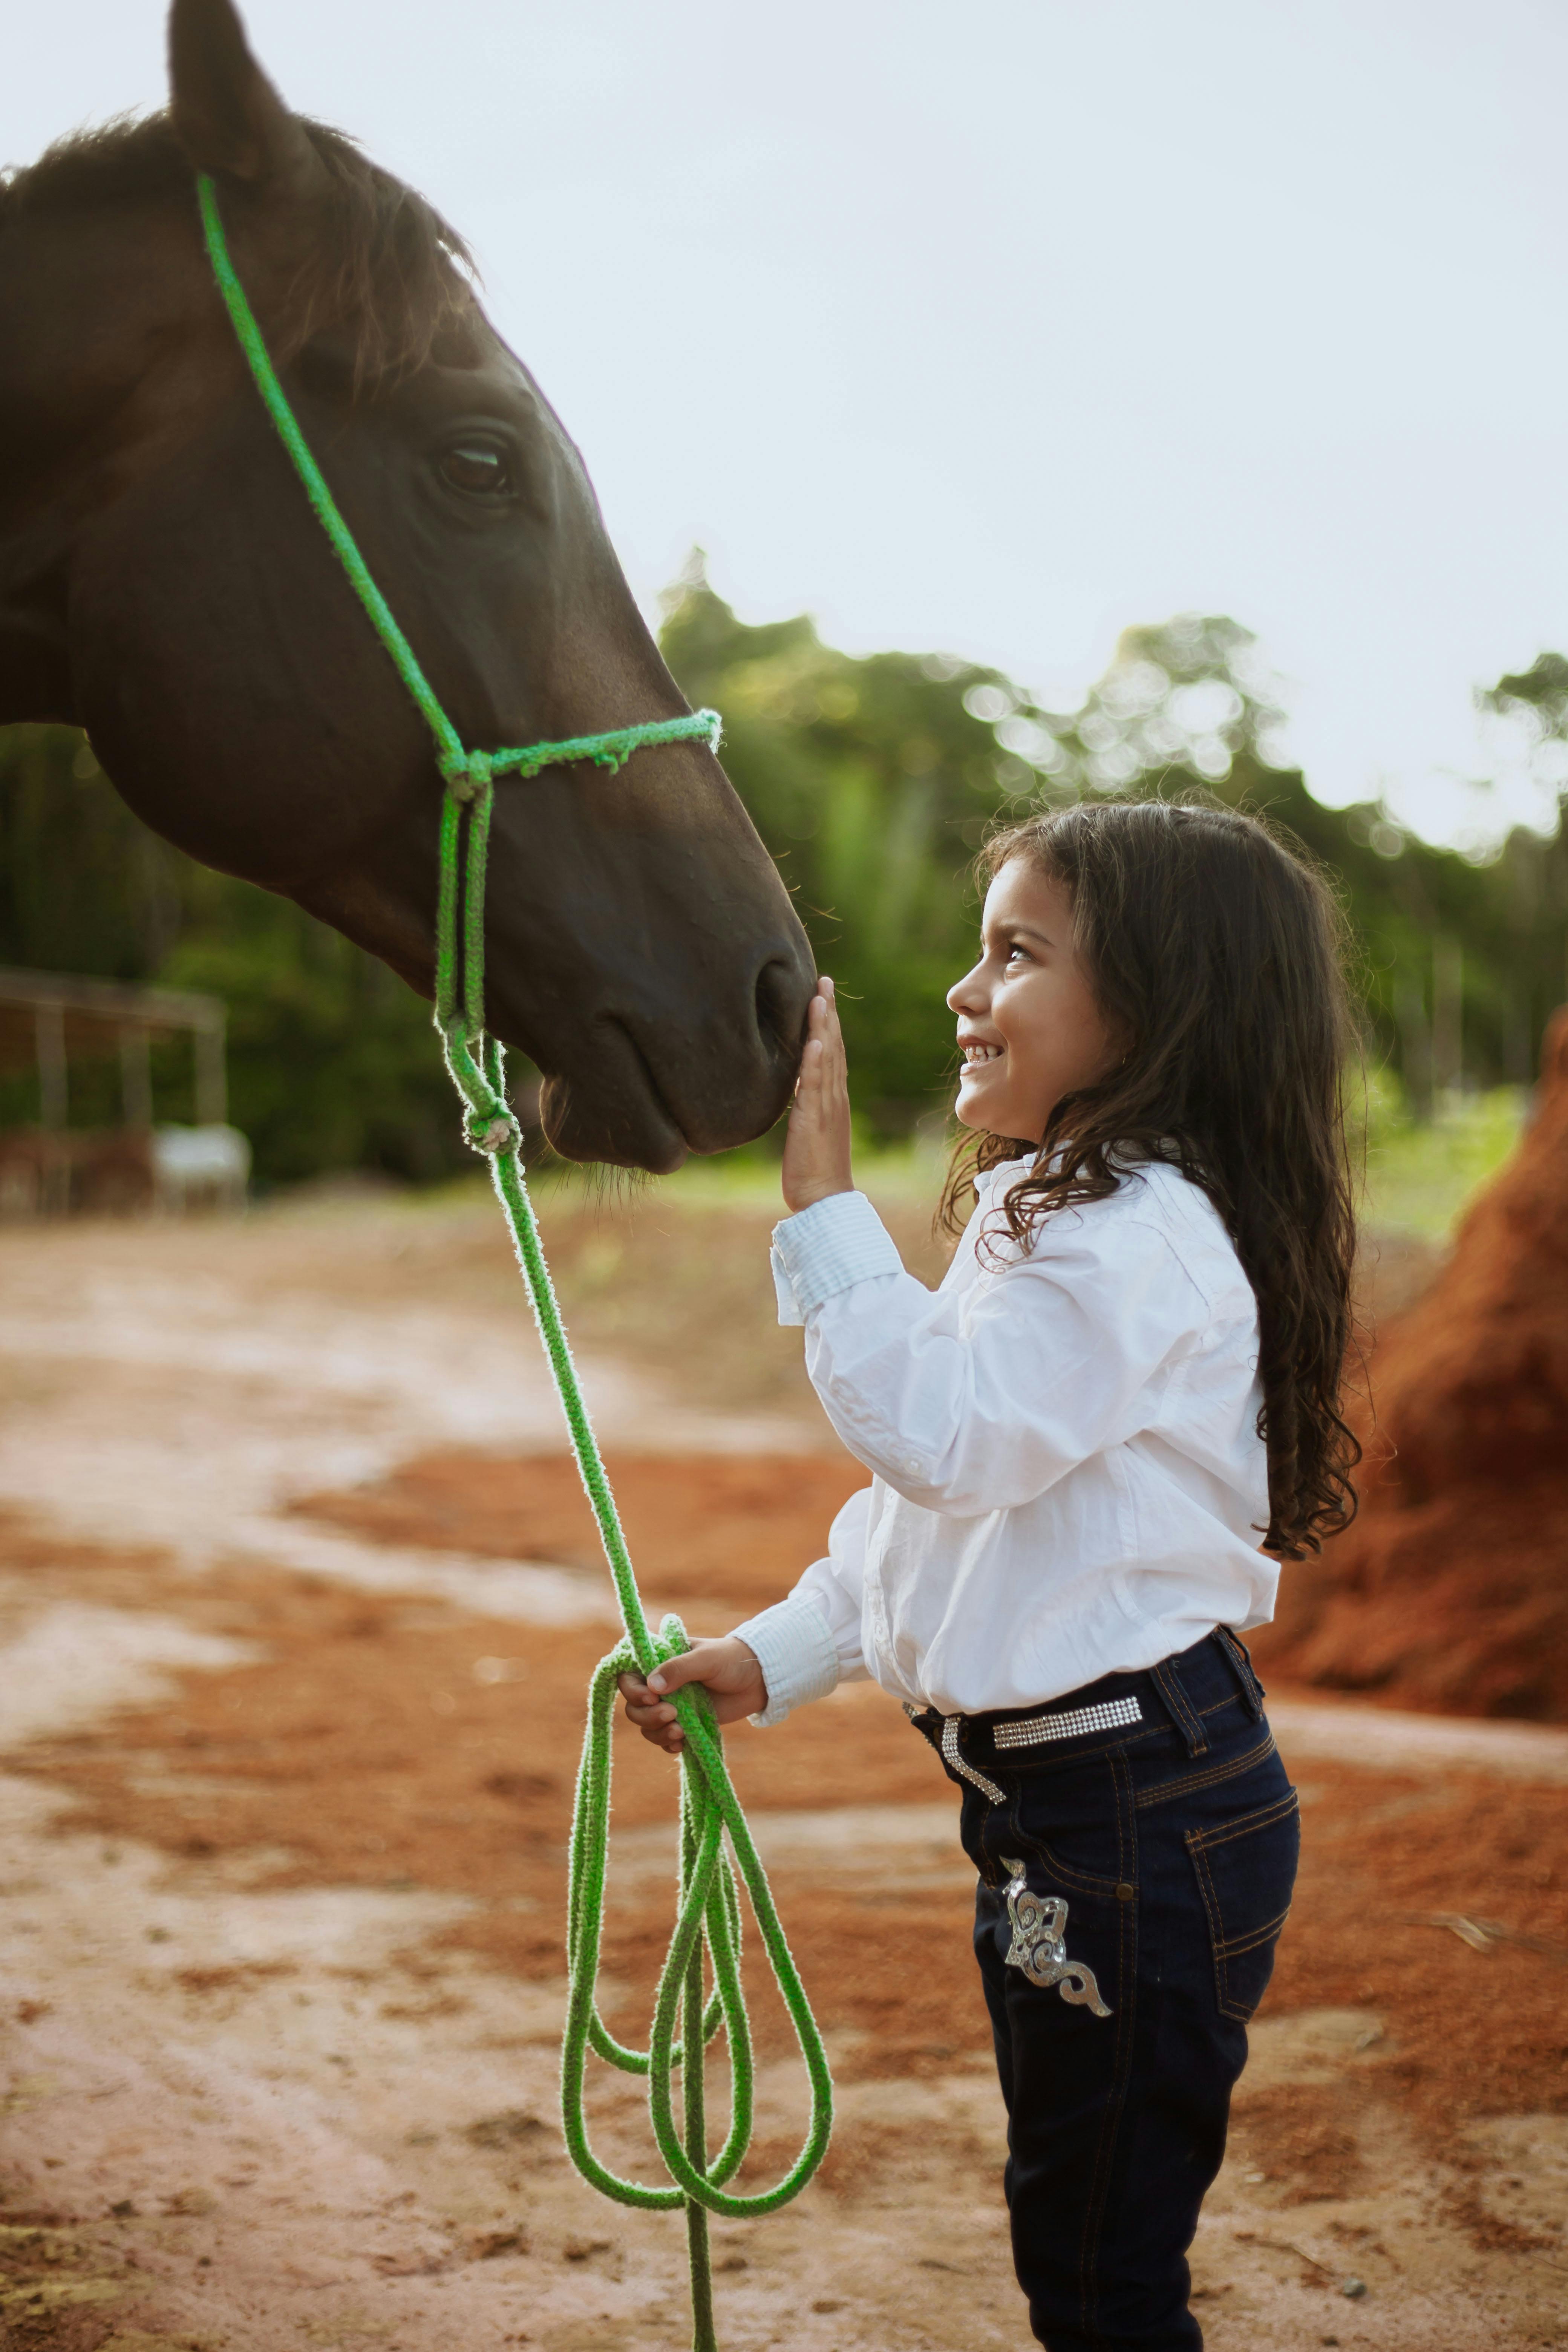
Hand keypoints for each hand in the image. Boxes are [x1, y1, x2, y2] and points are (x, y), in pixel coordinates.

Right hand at [618, 1636, 766, 1754]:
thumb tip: (652, 1686)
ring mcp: (671, 1705)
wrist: (758, 1679)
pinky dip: (668, 1744)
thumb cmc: (730, 1660)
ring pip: (647, 1726)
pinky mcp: (684, 1723)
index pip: (628, 1676)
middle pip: (634, 1707)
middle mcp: (659, 1684)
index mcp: (658, 1661)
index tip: (652, 1698)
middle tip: (672, 1716)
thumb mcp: (706, 1659)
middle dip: (647, 1716)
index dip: (633, 1691)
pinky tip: (681, 1743)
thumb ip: (679, 1668)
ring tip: (680, 1732)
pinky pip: (664, 1739)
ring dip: (658, 1733)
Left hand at [781, 976, 852, 1213]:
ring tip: (820, 996)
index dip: (827, 1020)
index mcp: (831, 1097)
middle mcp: (833, 1096)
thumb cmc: (814, 1168)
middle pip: (834, 1045)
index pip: (831, 1050)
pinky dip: (817, 1062)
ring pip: (827, 1059)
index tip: (822, 991)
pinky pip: (816, 1086)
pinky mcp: (815, 1120)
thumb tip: (796, 1086)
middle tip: (824, 979)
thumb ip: (806, 1104)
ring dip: (824, 1026)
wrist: (824, 1200)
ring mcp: (827, 1107)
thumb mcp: (808, 1127)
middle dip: (828, 1011)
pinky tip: (817, 1041)